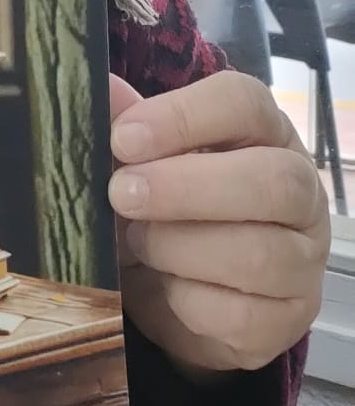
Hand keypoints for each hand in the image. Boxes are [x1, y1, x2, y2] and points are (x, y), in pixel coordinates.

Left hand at [108, 70, 329, 376]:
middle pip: (272, 180)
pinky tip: (164, 288)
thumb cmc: (163, 211)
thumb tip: (101, 88)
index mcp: (263, 134)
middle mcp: (299, 191)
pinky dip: (188, 303)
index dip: (183, 116)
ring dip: (178, 248)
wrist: (179, 297)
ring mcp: (303, 258)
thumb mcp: (139, 165)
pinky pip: (243, 314)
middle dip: (186, 188)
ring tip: (137, 243)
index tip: (123, 138)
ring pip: (258, 254)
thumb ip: (126, 129)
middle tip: (120, 194)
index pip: (244, 103)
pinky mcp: (290, 317)